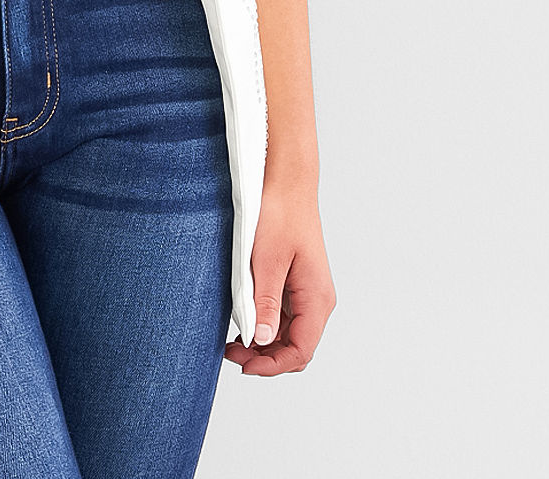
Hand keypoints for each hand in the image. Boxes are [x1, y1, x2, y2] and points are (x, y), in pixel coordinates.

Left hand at [224, 177, 335, 374]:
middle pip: (296, 347)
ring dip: (263, 342)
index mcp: (316, 298)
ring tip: (232, 339)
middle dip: (266, 358)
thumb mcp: (267, 261)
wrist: (286, 182)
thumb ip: (265, 303)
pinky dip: (264, 323)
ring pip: (288, 333)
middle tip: (231, 352)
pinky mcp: (295, 282)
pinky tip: (242, 319)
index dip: (272, 366)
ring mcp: (306, 292)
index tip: (243, 365)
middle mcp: (316, 300)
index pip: (300, 351)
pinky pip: (282, 315)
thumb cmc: (280, 215)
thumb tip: (262, 341)